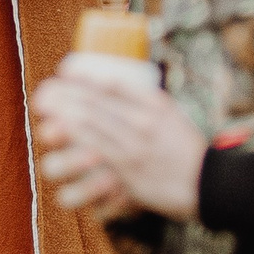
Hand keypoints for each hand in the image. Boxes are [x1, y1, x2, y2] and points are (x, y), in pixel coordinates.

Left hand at [31, 69, 203, 219]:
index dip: (85, 75)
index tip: (64, 70)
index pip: (114, 82)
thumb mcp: (170, 113)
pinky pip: (98, 163)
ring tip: (43, 113)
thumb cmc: (185, 147)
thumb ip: (141, 100)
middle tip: (42, 92)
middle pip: (96, 104)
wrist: (211, 183)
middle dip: (65, 96)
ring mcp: (136, 149)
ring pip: (92, 130)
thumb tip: (109, 83)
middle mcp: (144, 123)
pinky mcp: (131, 175)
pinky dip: (75, 153)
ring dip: (63, 120)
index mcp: (155, 104)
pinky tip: (57, 147)